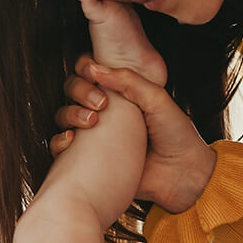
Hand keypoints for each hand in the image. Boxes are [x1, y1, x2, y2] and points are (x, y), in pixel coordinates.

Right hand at [51, 57, 216, 212]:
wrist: (183, 175)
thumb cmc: (176, 135)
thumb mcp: (157, 99)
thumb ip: (129, 80)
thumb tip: (95, 68)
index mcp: (121, 93)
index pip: (91, 72)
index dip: (85, 67)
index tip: (91, 72)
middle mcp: (105, 111)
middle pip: (73, 90)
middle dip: (79, 90)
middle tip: (100, 104)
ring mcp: (95, 135)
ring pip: (64, 116)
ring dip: (70, 114)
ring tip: (91, 123)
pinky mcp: (88, 159)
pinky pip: (61, 149)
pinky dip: (60, 143)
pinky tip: (73, 141)